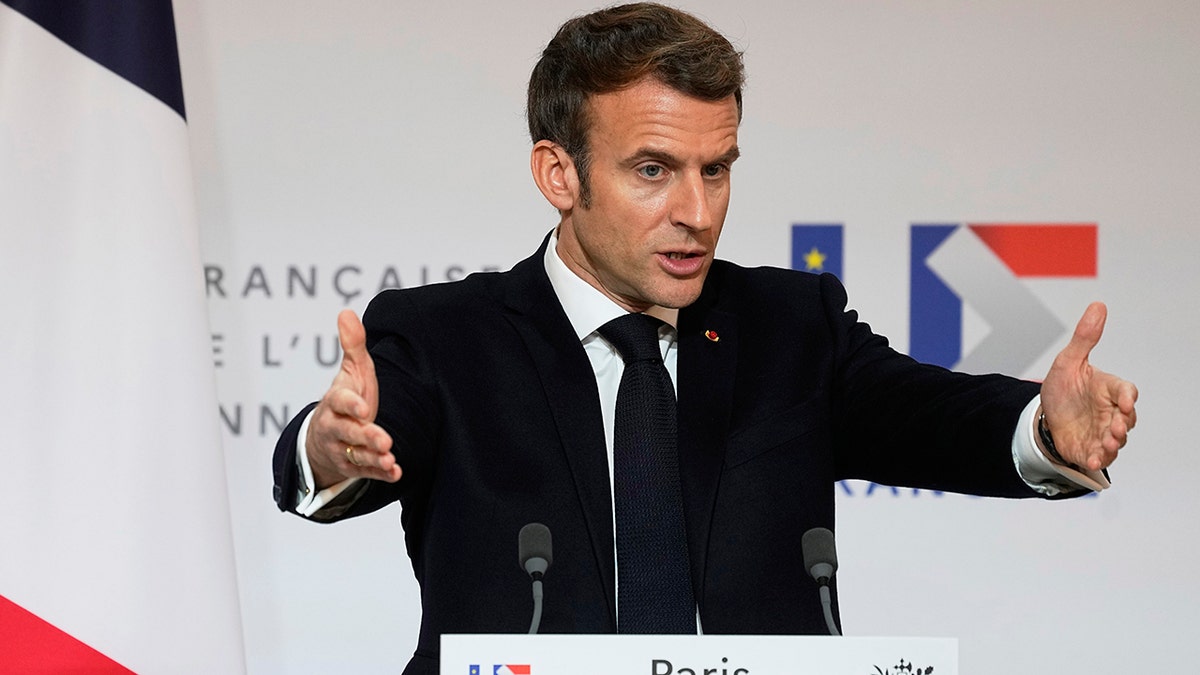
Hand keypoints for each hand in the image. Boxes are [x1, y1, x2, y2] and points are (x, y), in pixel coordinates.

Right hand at [305, 309, 399, 489]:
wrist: (326, 436)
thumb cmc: (347, 398)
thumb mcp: (352, 371)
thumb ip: (352, 345)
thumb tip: (346, 312)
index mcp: (335, 402)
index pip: (340, 402)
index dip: (351, 405)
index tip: (364, 408)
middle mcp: (336, 427)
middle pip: (348, 433)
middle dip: (365, 436)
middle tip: (384, 440)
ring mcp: (343, 448)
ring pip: (356, 455)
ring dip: (374, 458)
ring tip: (390, 459)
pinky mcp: (354, 466)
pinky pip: (366, 473)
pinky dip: (380, 474)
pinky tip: (396, 472)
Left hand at [1039, 302, 1137, 471]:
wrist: (1045, 416)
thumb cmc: (1063, 388)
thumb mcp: (1068, 362)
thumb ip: (1084, 338)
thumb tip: (1098, 306)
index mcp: (1108, 390)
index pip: (1125, 392)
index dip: (1128, 398)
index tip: (1125, 403)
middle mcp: (1111, 413)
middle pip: (1126, 419)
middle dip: (1123, 425)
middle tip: (1116, 428)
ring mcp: (1103, 432)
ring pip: (1116, 440)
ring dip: (1114, 444)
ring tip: (1107, 445)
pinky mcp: (1091, 449)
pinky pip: (1100, 456)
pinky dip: (1098, 459)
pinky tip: (1093, 461)